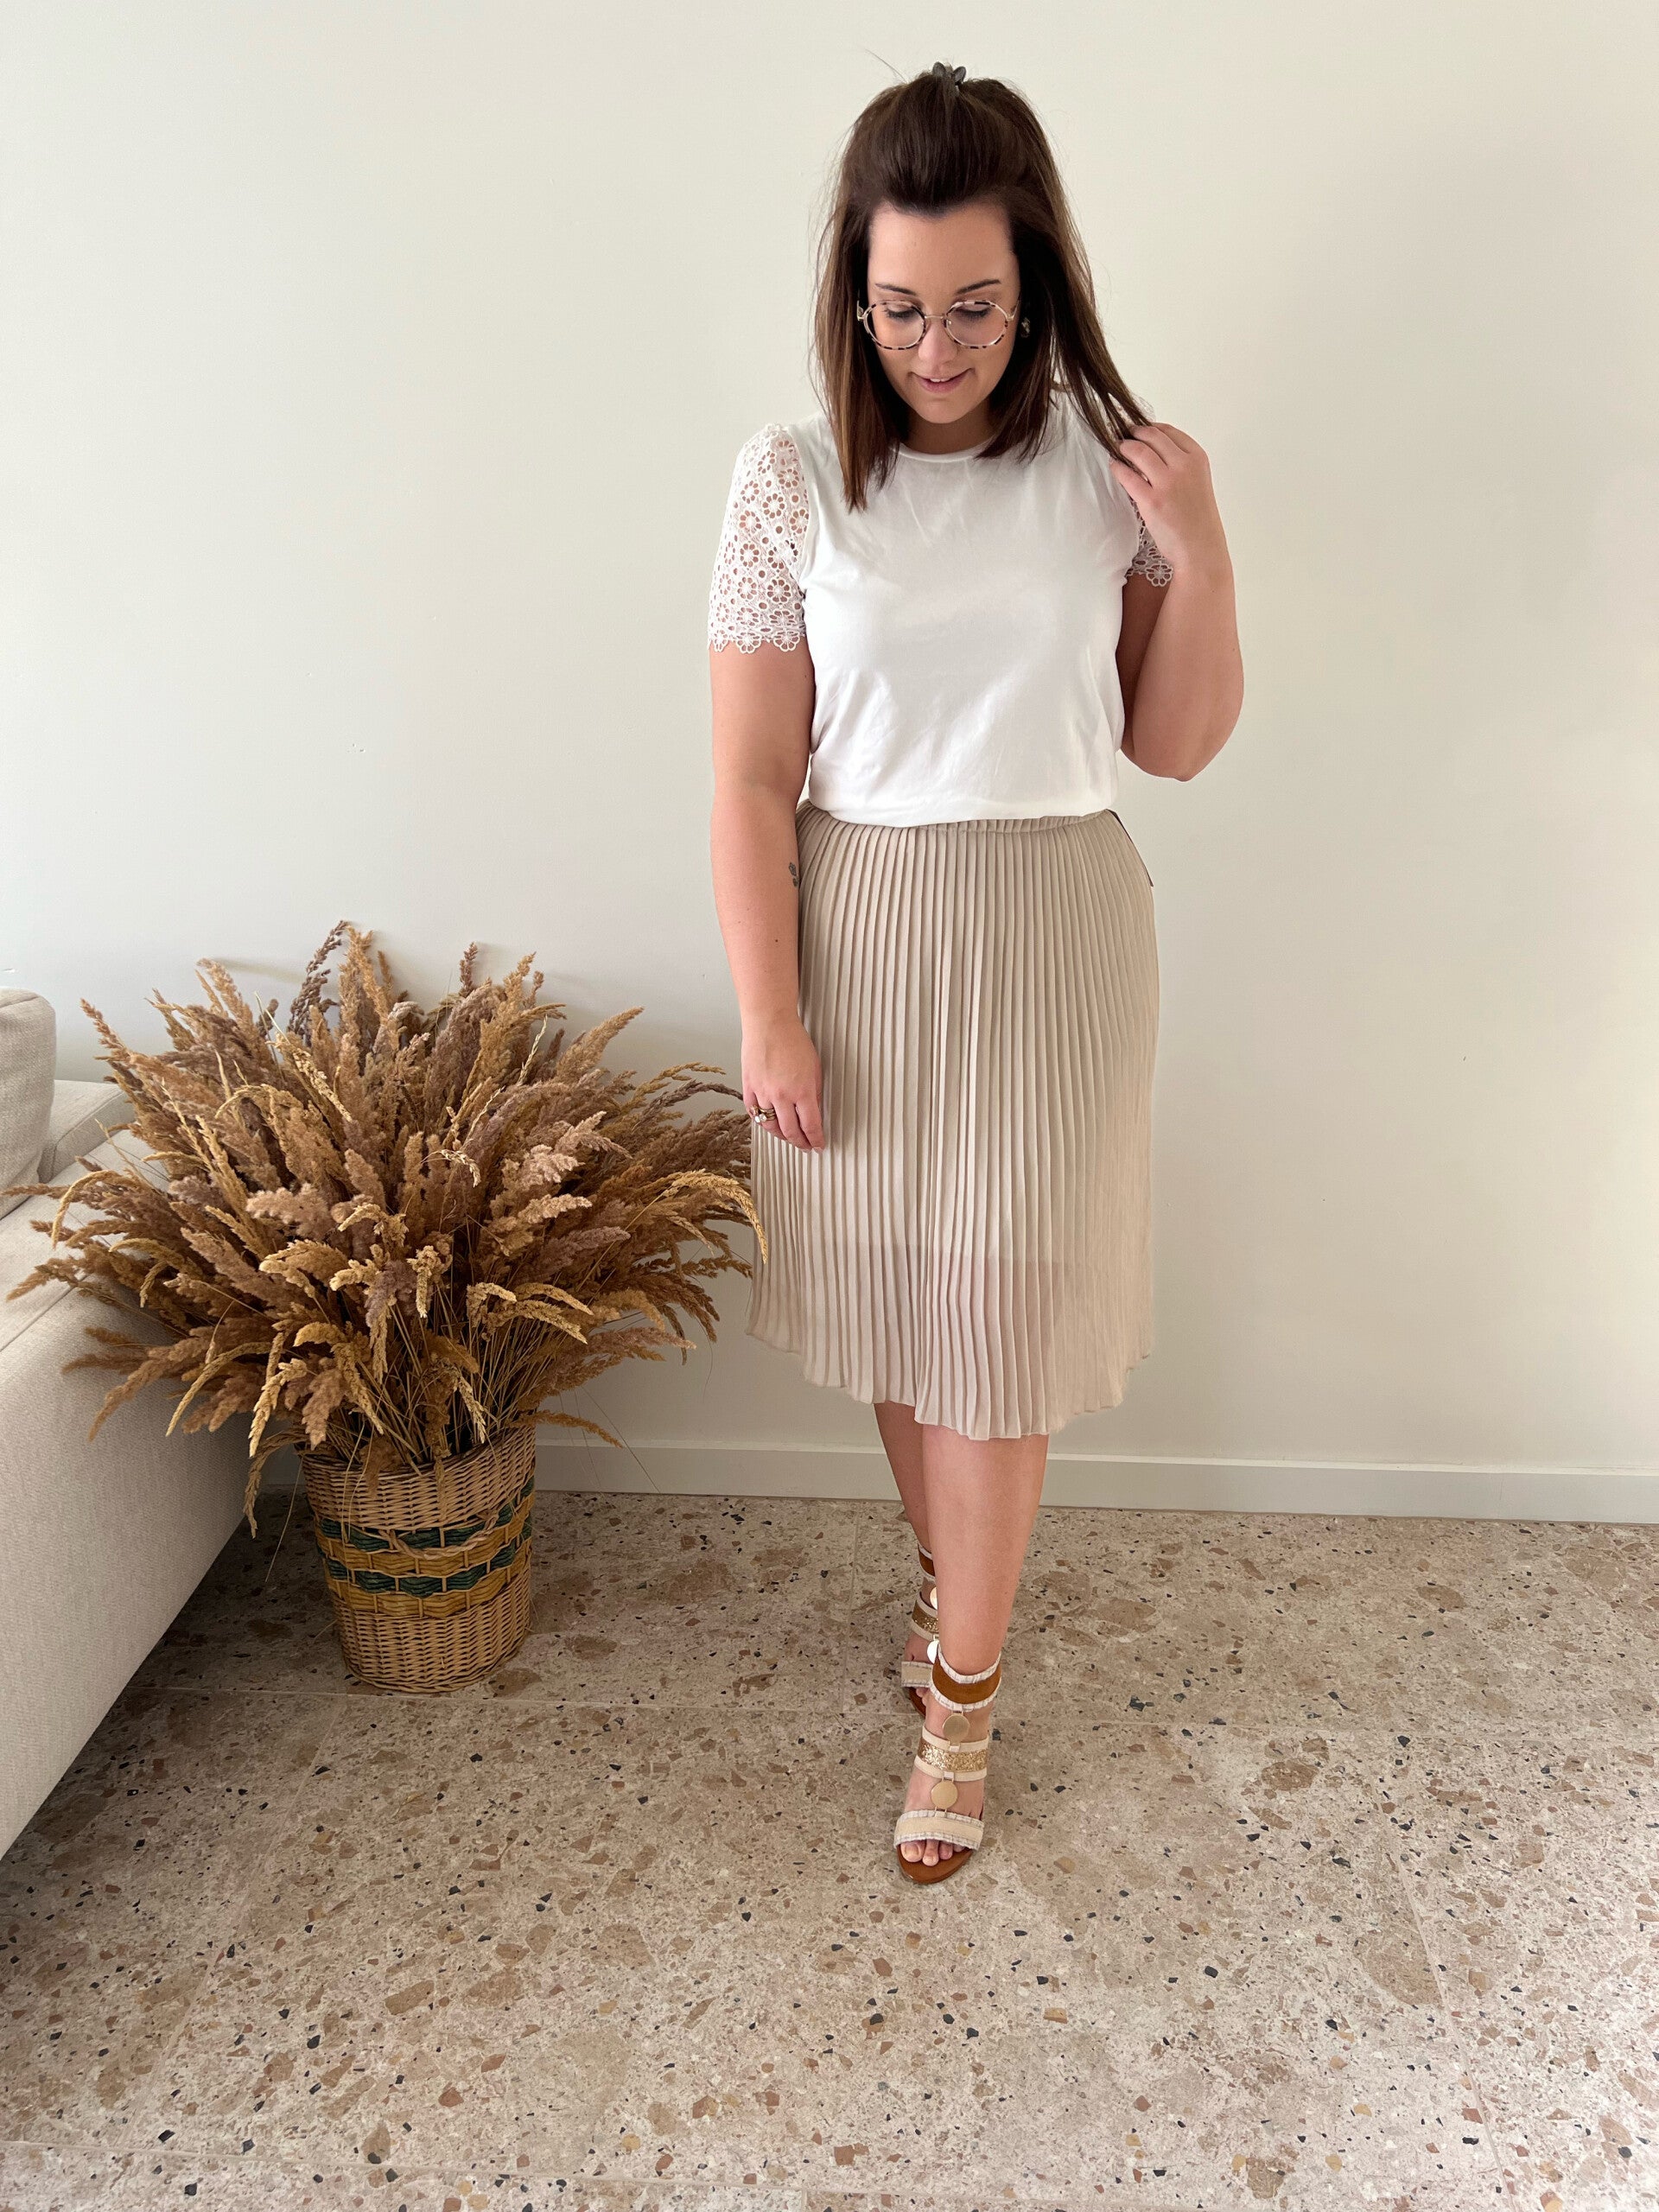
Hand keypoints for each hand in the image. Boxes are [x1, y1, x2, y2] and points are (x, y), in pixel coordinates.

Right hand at [744, 1014, 825, 1150]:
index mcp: (802, 1091)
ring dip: (781, 1135)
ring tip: (788, 1137)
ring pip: (771, 1126)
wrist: (769, 1023)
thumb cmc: (793, 1040)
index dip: (816, 1139)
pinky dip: (762, 1121)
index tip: (818, 1145)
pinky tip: (768, 1123)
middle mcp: (781, 1096)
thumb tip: (815, 1113)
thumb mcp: (815, 1068)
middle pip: (791, 1131)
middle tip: (805, 1146)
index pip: (811, 1125)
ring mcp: (763, 1093)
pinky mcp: (748, 1087)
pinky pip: (754, 1113)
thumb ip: (815, 1093)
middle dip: (800, 1142)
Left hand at [1108, 421, 1227, 580]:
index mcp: (1197, 458)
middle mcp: (1183, 466)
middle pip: (1152, 436)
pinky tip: (1114, 466)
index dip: (1150, 427)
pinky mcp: (1151, 501)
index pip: (1169, 431)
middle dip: (1134, 432)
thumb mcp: (1198, 481)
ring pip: (1138, 451)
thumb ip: (1181, 463)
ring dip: (1124, 447)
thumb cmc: (1198, 518)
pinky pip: (1128, 476)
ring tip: (1117, 448)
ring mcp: (1167, 483)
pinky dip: (1118, 467)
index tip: (1139, 429)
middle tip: (1124, 435)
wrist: (1201, 547)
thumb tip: (1153, 450)